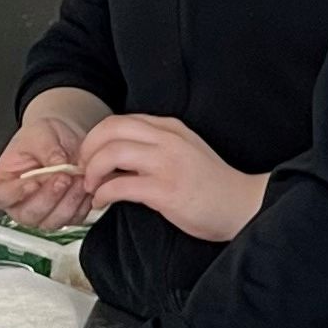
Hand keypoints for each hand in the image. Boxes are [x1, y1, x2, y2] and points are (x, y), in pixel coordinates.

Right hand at [0, 108, 96, 228]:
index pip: (0, 197)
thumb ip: (46, 149)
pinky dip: (82, 204)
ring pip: (52, 221)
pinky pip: (74, 218)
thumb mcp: (41, 133)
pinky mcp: (65, 215)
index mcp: (3, 183)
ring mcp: (43, 212)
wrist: (65, 138)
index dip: (15, 194)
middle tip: (63, 177)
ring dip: (69, 202)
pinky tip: (86, 186)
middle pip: (28, 215)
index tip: (33, 182)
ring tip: (78, 179)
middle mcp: (20, 203)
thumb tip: (58, 164)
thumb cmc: (43, 137)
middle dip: (49, 198)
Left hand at [76, 114, 269, 243]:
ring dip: (92, 171)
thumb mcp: (186, 152)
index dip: (96, 138)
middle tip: (84, 171)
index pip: (120, 121)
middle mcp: (167, 140)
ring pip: (111, 153)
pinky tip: (103, 202)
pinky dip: (103, 194)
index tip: (90, 157)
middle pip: (110, 130)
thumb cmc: (214, 187)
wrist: (243, 207)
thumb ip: (156, 147)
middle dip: (88, 150)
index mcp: (170, 128)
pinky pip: (119, 185)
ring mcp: (167, 164)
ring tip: (92, 188)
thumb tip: (117, 157)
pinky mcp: (166, 190)